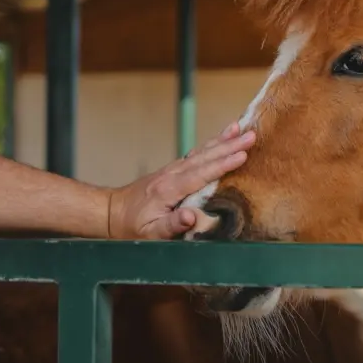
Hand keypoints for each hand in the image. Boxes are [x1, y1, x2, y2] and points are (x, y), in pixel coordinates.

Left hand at [108, 122, 255, 239]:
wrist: (111, 212)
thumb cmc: (132, 228)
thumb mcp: (150, 234)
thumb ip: (171, 225)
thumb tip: (192, 217)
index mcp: (168, 190)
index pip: (200, 175)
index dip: (222, 165)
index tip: (242, 155)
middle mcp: (171, 175)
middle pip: (204, 157)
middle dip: (229, 146)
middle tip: (252, 135)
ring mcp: (172, 170)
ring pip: (201, 152)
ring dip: (222, 140)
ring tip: (241, 128)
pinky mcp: (173, 170)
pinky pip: (196, 154)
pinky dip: (211, 144)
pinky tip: (222, 138)